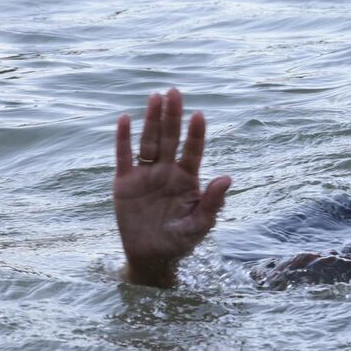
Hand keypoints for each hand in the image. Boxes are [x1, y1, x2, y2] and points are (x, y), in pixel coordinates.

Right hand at [113, 88, 230, 287]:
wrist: (151, 258)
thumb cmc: (180, 242)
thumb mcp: (199, 225)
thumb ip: (212, 202)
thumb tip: (227, 178)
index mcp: (187, 179)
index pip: (193, 150)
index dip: (196, 133)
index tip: (199, 115)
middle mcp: (167, 171)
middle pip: (170, 138)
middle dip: (172, 116)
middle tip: (174, 92)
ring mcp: (145, 175)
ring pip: (148, 141)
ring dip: (151, 120)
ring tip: (155, 97)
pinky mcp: (124, 182)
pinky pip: (123, 156)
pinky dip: (123, 138)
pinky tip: (125, 119)